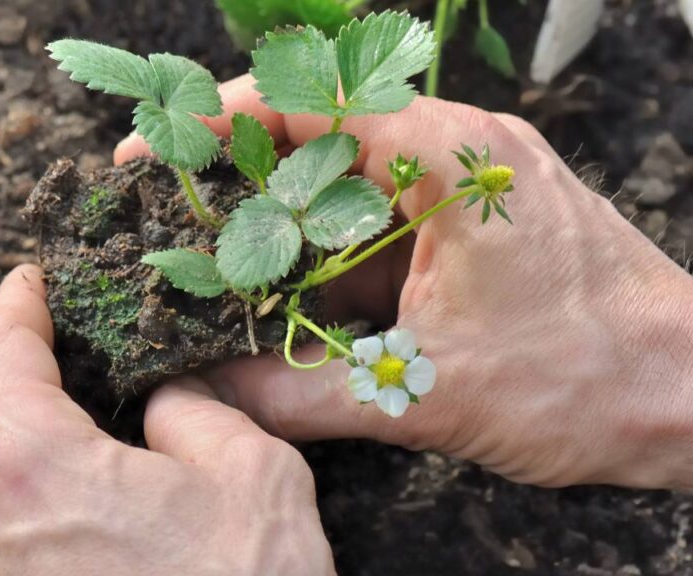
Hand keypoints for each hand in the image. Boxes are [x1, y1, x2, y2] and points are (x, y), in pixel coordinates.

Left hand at [0, 265, 335, 575]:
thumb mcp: (246, 470)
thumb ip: (191, 407)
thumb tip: (161, 398)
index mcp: (26, 464)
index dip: (17, 303)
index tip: (35, 281)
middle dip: (30, 365)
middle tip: (81, 336)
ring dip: (33, 427)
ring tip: (92, 405)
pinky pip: (1, 518)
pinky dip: (35, 482)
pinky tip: (90, 479)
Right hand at [116, 76, 692, 489]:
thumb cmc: (589, 377)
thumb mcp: (428, 389)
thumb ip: (302, 391)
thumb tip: (207, 391)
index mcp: (446, 155)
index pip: (308, 102)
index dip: (217, 120)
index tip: (151, 149)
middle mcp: (453, 153)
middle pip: (317, 140)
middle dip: (239, 181)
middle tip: (171, 221)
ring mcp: (463, 191)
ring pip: (345, 192)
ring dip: (283, 232)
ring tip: (218, 272)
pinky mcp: (467, 233)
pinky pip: (378, 230)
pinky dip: (327, 264)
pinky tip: (289, 306)